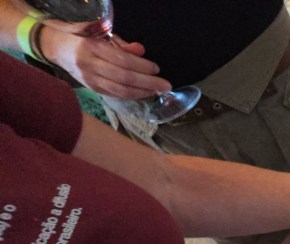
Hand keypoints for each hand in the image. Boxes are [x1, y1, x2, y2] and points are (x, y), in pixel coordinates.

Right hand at [38, 25, 171, 98]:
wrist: (57, 48)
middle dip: (147, 83)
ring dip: (142, 92)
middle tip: (165, 85)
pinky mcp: (91, 89)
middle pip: (123, 78)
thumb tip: (141, 50)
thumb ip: (122, 45)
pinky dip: (132, 95)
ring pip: (119, 90)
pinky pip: (114, 95)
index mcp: (92, 47)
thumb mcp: (102, 36)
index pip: (121, 60)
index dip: (141, 66)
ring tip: (157, 91)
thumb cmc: (84, 39)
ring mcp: (89, 79)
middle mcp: (89, 64)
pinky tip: (143, 93)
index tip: (156, 68)